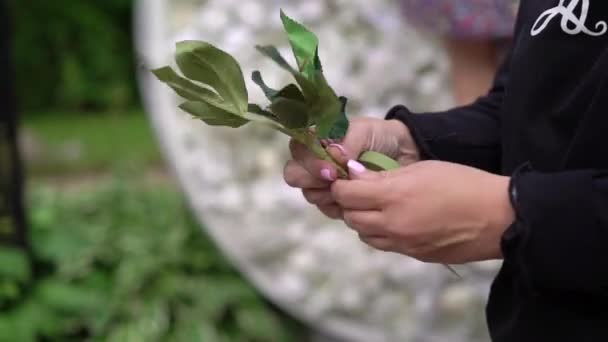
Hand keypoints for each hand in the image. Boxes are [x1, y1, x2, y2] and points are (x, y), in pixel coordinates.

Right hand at [283, 117, 418, 218]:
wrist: (402, 154)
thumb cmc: (378, 137)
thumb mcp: (364, 130)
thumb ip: (347, 141)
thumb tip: (333, 154)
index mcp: (315, 141)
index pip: (297, 150)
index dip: (308, 162)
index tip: (330, 170)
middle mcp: (313, 163)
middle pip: (294, 175)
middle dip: (311, 180)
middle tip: (334, 181)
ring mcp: (322, 184)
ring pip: (310, 194)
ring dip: (328, 193)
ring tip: (350, 189)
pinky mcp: (335, 202)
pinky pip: (327, 209)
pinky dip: (340, 206)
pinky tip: (355, 200)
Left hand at [331, 160, 514, 263]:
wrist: (499, 217)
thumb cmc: (463, 183)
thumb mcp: (422, 169)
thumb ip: (384, 175)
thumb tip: (354, 175)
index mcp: (394, 197)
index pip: (346, 195)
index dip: (340, 185)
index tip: (345, 178)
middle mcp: (393, 224)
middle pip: (351, 218)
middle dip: (349, 204)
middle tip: (360, 191)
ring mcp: (403, 244)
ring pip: (364, 235)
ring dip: (363, 220)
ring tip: (378, 206)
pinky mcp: (414, 256)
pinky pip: (385, 245)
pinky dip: (381, 233)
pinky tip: (395, 220)